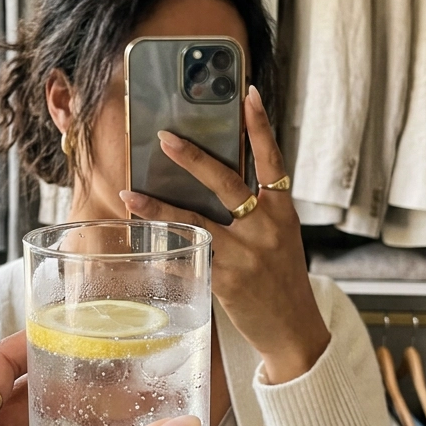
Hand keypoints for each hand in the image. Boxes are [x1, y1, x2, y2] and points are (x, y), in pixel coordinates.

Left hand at [121, 85, 329, 384]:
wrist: (296, 332)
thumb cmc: (282, 282)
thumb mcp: (279, 239)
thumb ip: (252, 213)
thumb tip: (210, 185)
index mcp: (283, 212)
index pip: (272, 161)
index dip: (260, 126)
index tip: (247, 94)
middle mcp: (267, 227)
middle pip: (227, 183)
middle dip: (194, 158)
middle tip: (165, 137)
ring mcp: (247, 253)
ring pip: (197, 221)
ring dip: (159, 206)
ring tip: (130, 194)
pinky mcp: (228, 279)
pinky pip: (188, 257)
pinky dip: (162, 250)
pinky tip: (140, 244)